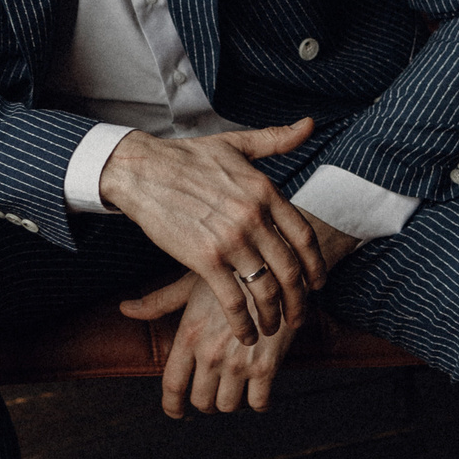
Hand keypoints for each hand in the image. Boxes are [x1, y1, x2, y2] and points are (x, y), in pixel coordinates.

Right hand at [99, 120, 329, 343]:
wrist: (142, 170)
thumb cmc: (187, 157)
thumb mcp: (237, 144)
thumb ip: (276, 140)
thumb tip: (309, 125)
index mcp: (265, 191)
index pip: (304, 236)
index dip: (316, 266)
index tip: (317, 284)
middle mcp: (253, 217)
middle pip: (290, 270)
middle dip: (299, 301)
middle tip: (300, 317)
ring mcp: (230, 240)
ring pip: (266, 290)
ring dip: (273, 316)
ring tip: (273, 329)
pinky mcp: (204, 259)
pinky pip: (233, 300)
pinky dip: (243, 322)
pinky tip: (246, 333)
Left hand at [121, 212, 358, 416]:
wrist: (277, 267)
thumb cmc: (231, 271)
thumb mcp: (190, 283)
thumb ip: (157, 303)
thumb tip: (124, 308)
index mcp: (189, 335)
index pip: (172, 385)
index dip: (172, 406)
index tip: (175, 412)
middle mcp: (210, 354)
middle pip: (200, 401)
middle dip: (205, 401)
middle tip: (212, 392)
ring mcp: (239, 362)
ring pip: (228, 406)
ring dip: (231, 401)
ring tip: (235, 388)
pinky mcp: (268, 366)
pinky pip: (259, 402)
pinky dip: (258, 402)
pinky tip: (259, 390)